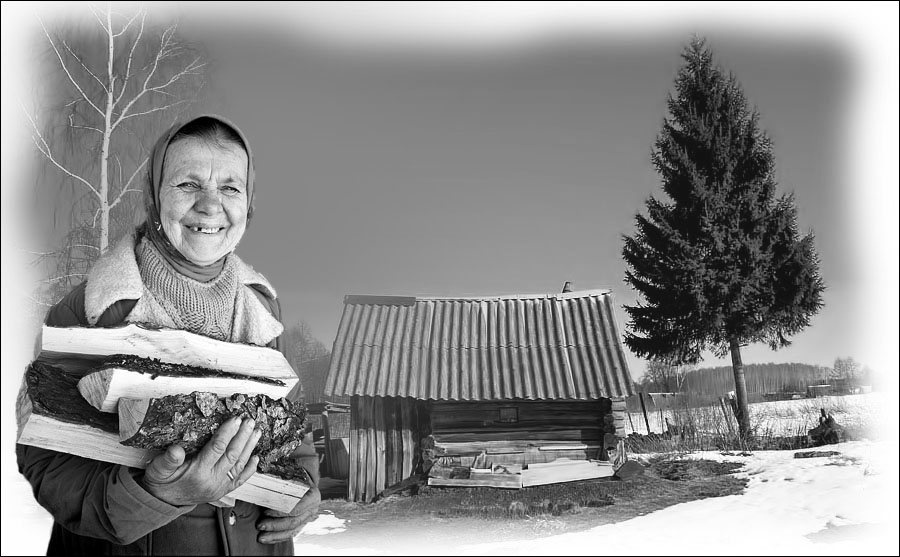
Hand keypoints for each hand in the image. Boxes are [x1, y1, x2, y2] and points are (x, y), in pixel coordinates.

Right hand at [140, 416, 260, 505]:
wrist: (163, 502)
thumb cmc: (162, 481)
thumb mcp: (158, 469)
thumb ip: (167, 459)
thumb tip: (176, 449)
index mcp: (197, 472)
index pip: (217, 448)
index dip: (228, 432)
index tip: (236, 419)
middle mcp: (212, 481)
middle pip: (232, 455)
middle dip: (243, 436)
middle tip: (250, 421)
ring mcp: (219, 487)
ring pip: (239, 465)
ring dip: (249, 448)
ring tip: (256, 432)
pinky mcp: (222, 491)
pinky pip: (240, 480)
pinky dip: (249, 469)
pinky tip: (256, 457)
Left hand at [256, 486, 320, 543]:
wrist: (307, 484)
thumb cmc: (297, 480)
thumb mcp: (293, 480)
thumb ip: (281, 486)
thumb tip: (262, 491)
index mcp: (312, 496)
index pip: (296, 508)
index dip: (279, 512)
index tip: (265, 511)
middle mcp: (312, 510)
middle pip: (293, 522)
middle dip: (275, 525)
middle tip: (260, 525)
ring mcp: (308, 519)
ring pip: (292, 531)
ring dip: (275, 535)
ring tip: (261, 537)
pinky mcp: (302, 525)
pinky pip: (291, 534)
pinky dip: (279, 537)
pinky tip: (268, 539)